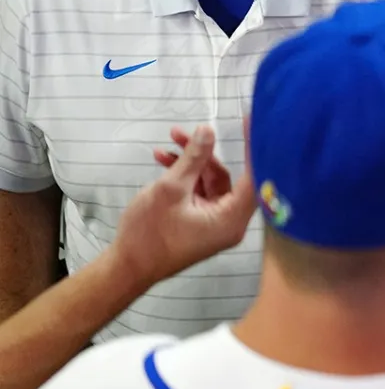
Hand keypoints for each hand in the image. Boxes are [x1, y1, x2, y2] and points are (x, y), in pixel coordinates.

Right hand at [120, 125, 255, 287]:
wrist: (126, 267)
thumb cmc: (149, 233)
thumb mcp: (170, 189)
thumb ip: (192, 159)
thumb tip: (208, 131)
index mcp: (233, 219)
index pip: (254, 176)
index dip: (253, 146)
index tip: (250, 121)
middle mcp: (230, 221)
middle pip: (226, 177)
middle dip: (204, 153)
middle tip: (185, 132)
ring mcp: (214, 222)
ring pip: (209, 182)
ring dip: (189, 162)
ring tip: (168, 142)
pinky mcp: (199, 221)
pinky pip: (198, 192)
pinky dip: (183, 177)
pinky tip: (162, 159)